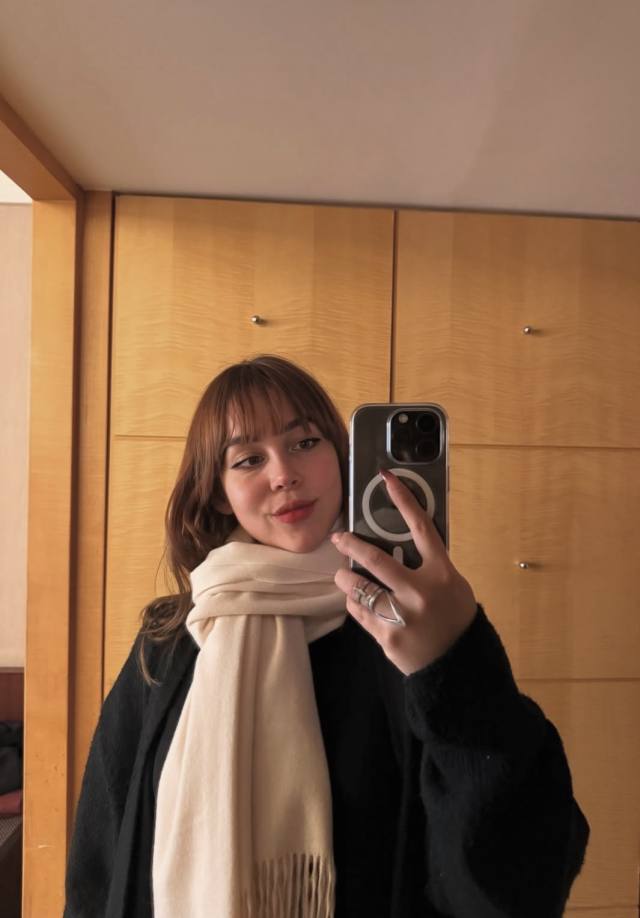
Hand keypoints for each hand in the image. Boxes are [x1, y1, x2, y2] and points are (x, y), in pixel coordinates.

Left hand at [332, 469, 476, 675]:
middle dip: (351, 544)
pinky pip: (360, 613)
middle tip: (339, 537)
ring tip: (343, 575)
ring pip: (359, 589)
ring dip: (346, 578)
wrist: (458, 666)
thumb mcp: (453, 586)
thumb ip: (430, 566)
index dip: (404, 500)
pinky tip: (356, 601)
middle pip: (375, 560)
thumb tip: (401, 544)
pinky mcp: (387, 637)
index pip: (421, 528)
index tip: (386, 479)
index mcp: (441, 573)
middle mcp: (420, 592)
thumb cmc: (455, 619)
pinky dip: (355, 604)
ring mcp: (401, 616)